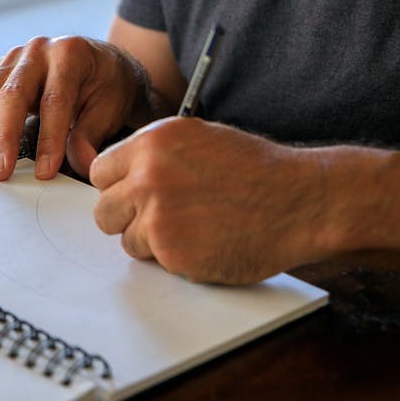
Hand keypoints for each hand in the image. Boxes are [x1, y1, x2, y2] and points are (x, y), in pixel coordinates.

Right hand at [0, 35, 149, 181]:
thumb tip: (82, 165)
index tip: (45, 172)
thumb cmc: (105, 86)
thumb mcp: (110, 108)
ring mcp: (14, 57)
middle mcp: (38, 50)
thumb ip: (91, 135)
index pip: (54, 99)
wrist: (100, 64)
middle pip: (12, 93)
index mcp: (70, 54)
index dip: (49, 138)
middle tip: (0, 173)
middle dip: (4, 137)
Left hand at [90, 117, 322, 283]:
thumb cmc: (257, 171)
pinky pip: (153, 260)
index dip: (119, 187)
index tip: (134, 196)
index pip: (102, 170)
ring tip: (191, 229)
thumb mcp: (201, 140)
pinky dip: (174, 258)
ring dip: (150, 241)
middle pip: (103, 208)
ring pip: (125, 238)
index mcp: (155, 140)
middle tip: (160, 219)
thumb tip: (126, 176)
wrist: (297, 201)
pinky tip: (205, 242)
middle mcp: (148, 172)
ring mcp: (157, 212)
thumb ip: (159, 156)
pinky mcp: (170, 249)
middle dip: (126, 218)